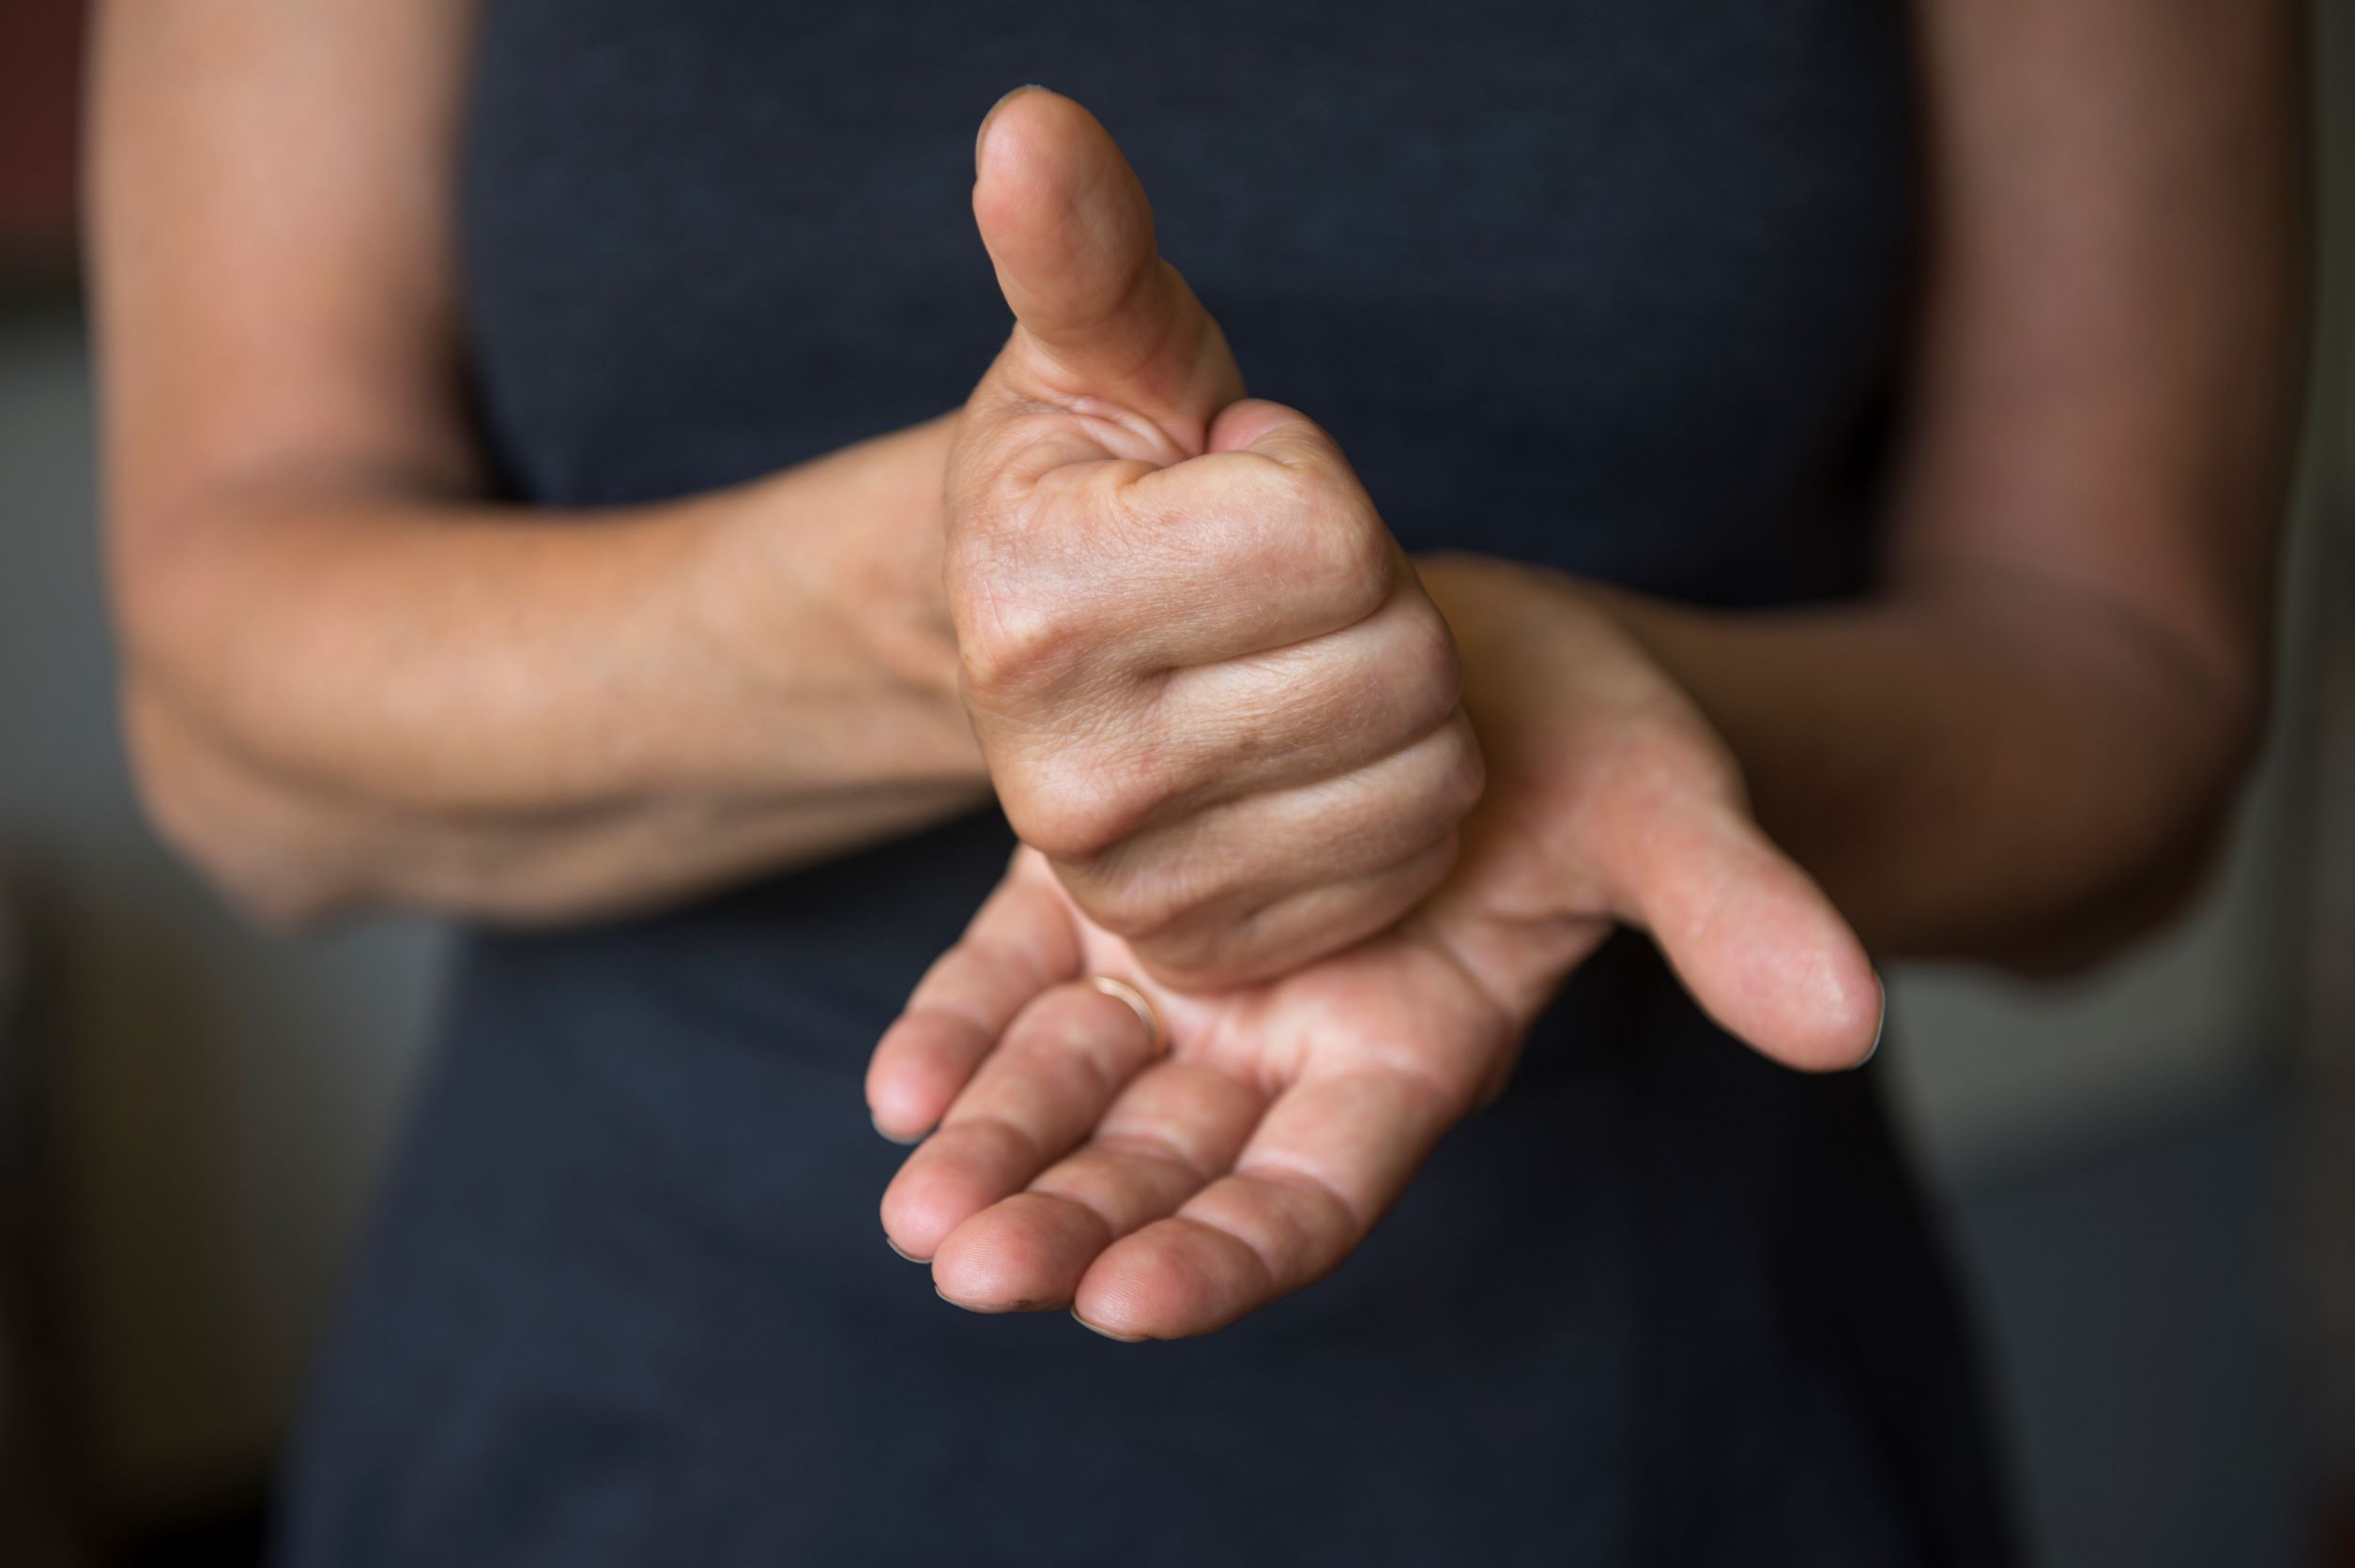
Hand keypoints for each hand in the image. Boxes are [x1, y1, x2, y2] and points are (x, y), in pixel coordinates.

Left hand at [867, 552, 1882, 1339]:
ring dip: (999, 1149)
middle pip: (1168, 1170)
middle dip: (1074, 1225)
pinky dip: (963, 1026)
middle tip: (971, 1268)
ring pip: (1082, 1088)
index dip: (1226, 1256)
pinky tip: (896, 1084)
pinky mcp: (1111, 886)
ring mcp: (1190, 971)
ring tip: (916, 1208)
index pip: (1312, 1197)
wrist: (1478, 635)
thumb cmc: (1591, 730)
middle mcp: (1284, 1041)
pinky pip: (1024, 970)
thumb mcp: (1664, 803)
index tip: (1128, 1303)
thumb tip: (1852, 1014)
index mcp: (1409, 1055)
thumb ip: (1734, 913)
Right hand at [944, 89, 1480, 990]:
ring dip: (1397, 696)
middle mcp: (1063, 767)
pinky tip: (1310, 757)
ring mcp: (1134, 880)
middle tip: (1275, 587)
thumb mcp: (1110, 354)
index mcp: (1037, 598)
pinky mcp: (1203, 948)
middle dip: (1370, 594)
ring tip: (1288, 662)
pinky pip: (1410, 857)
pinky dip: (1397, 797)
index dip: (1315, 483)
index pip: (1329, 530)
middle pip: (1394, 660)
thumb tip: (1027, 126)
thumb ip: (1088, 249)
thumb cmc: (1105, 477)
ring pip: (1425, 769)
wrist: (1061, 642)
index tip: (1235, 487)